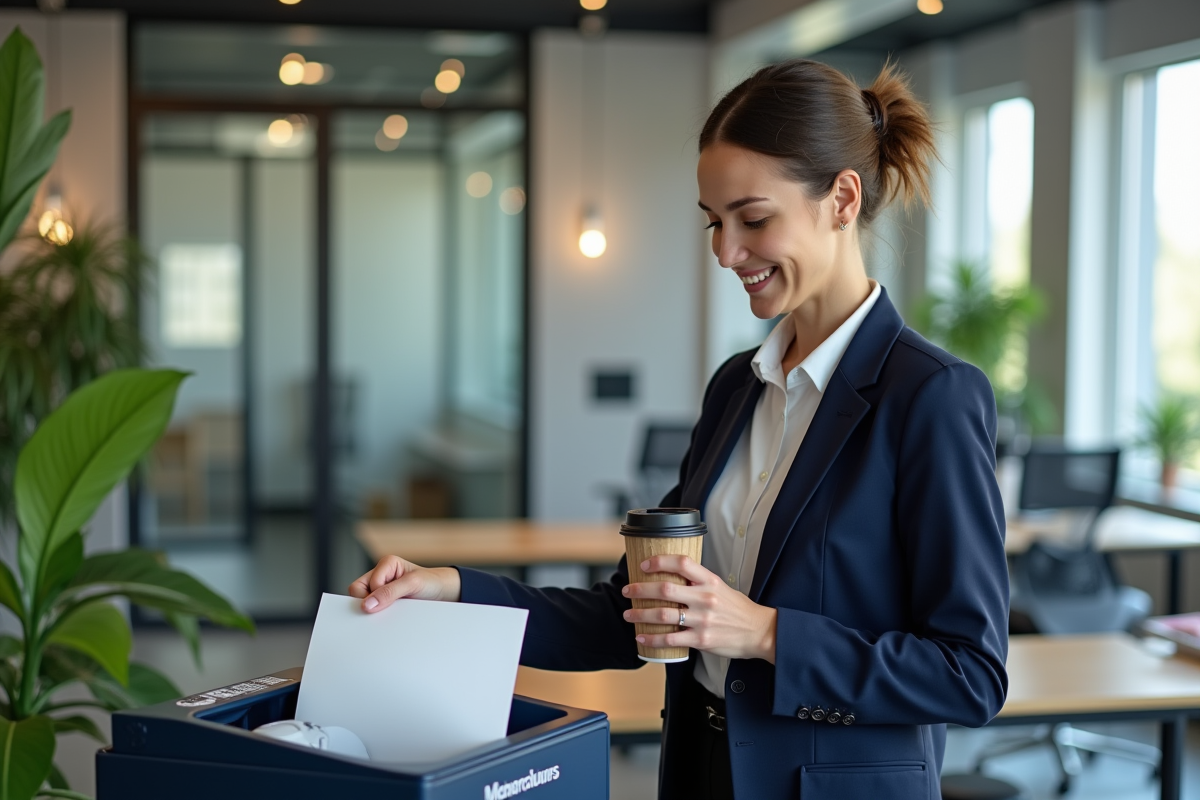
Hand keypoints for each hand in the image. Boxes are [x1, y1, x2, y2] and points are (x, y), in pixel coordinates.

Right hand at [349, 555, 462, 612]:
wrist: (445, 593)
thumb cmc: (431, 582)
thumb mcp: (413, 584)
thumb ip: (390, 592)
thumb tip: (367, 605)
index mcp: (386, 564)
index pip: (361, 586)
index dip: (371, 597)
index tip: (385, 604)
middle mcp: (381, 575)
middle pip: (357, 593)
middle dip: (369, 603)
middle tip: (389, 608)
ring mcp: (382, 589)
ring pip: (364, 603)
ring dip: (376, 610)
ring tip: (395, 609)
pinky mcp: (386, 601)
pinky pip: (374, 610)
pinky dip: (381, 615)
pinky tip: (394, 614)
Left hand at [621, 555, 776, 662]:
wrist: (758, 632)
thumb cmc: (737, 609)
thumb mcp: (721, 587)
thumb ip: (698, 582)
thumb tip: (672, 576)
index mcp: (710, 581)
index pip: (682, 563)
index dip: (660, 561)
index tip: (644, 565)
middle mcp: (705, 598)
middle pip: (666, 589)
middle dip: (641, 589)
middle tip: (628, 591)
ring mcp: (702, 620)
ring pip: (663, 615)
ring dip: (641, 615)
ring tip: (629, 614)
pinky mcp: (701, 639)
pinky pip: (671, 639)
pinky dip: (652, 639)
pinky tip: (642, 638)